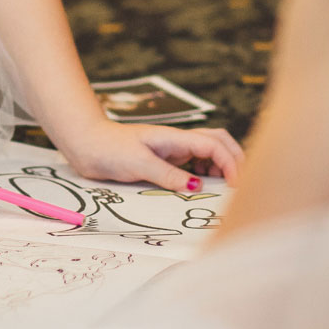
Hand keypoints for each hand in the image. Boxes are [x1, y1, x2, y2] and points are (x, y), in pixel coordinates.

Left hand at [54, 121, 244, 192]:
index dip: (231, 162)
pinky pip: (194, 166)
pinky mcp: (167, 161)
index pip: (214, 144)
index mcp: (176, 138)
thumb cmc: (110, 149)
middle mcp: (179, 142)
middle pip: (219, 142)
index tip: (236, 185)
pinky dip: (206, 175)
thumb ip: (167, 175)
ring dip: (221, 168)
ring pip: (209, 154)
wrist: (87, 144)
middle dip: (235, 159)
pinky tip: (202, 190)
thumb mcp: (138, 163)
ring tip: (225, 191)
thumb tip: (196, 188)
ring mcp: (174, 151)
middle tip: (240, 185)